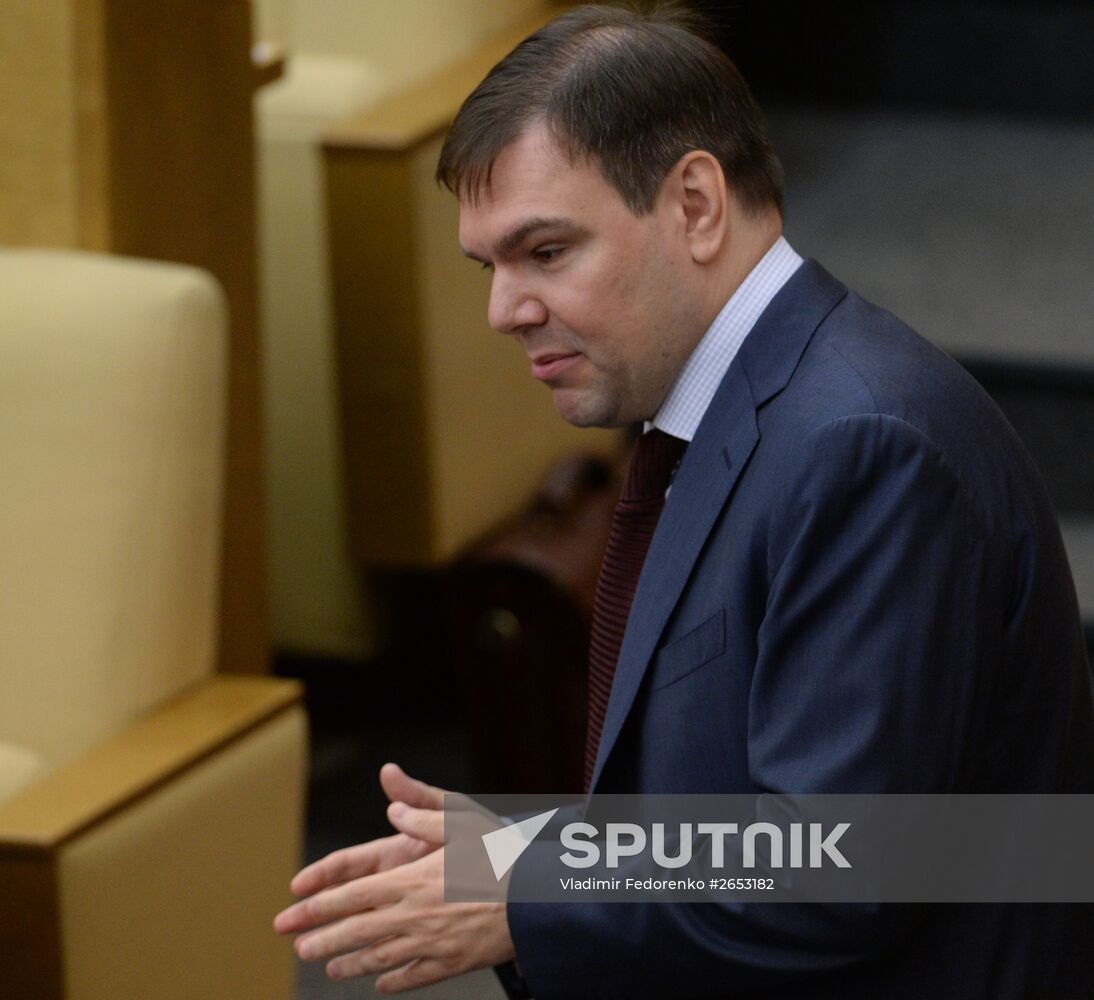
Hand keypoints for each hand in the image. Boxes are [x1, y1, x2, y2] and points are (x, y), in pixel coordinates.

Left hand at [274, 763, 515, 992]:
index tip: (295, 914)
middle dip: (324, 941)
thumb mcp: (463, 823)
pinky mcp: (452, 963)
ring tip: (331, 967)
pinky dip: (394, 981)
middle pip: (357, 933)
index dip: (321, 907)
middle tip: (299, 949)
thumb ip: (424, 816)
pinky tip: (381, 983)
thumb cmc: (501, 855)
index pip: (353, 896)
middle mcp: (414, 915)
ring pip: (380, 958)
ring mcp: (431, 944)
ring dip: (351, 964)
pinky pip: (414, 976)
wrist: (537, 900)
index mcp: (411, 880)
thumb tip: (392, 807)